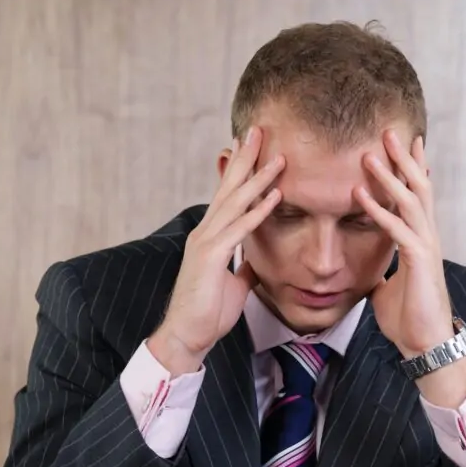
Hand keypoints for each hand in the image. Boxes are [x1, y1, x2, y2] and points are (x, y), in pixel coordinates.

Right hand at [149, 126, 284, 375]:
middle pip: (228, 189)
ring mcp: (206, 243)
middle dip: (245, 159)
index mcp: (210, 237)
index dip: (241, 172)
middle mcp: (205, 233)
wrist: (187, 336)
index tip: (255, 148)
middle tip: (259, 130)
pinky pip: (239, 230)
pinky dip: (258, 212)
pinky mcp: (210, 257)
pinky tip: (275, 197)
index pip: (228, 197)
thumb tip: (255, 263)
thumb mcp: (233, 286)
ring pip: (235, 203)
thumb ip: (243, 268)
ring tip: (278, 157)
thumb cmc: (207, 313)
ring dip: (258, 179)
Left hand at [355, 130, 465, 406]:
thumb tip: (371, 274)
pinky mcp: (419, 261)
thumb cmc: (408, 319)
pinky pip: (396, 229)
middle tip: (387, 131)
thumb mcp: (388, 289)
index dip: (411, 169)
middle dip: (402, 159)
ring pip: (410, 202)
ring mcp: (426, 247)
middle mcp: (427, 237)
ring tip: (369, 154)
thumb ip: (382, 273)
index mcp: (420, 240)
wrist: (425, 345)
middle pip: (418, 188)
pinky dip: (377, 211)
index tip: (403, 144)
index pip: (417, 196)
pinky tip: (359, 197)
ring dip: (388, 177)